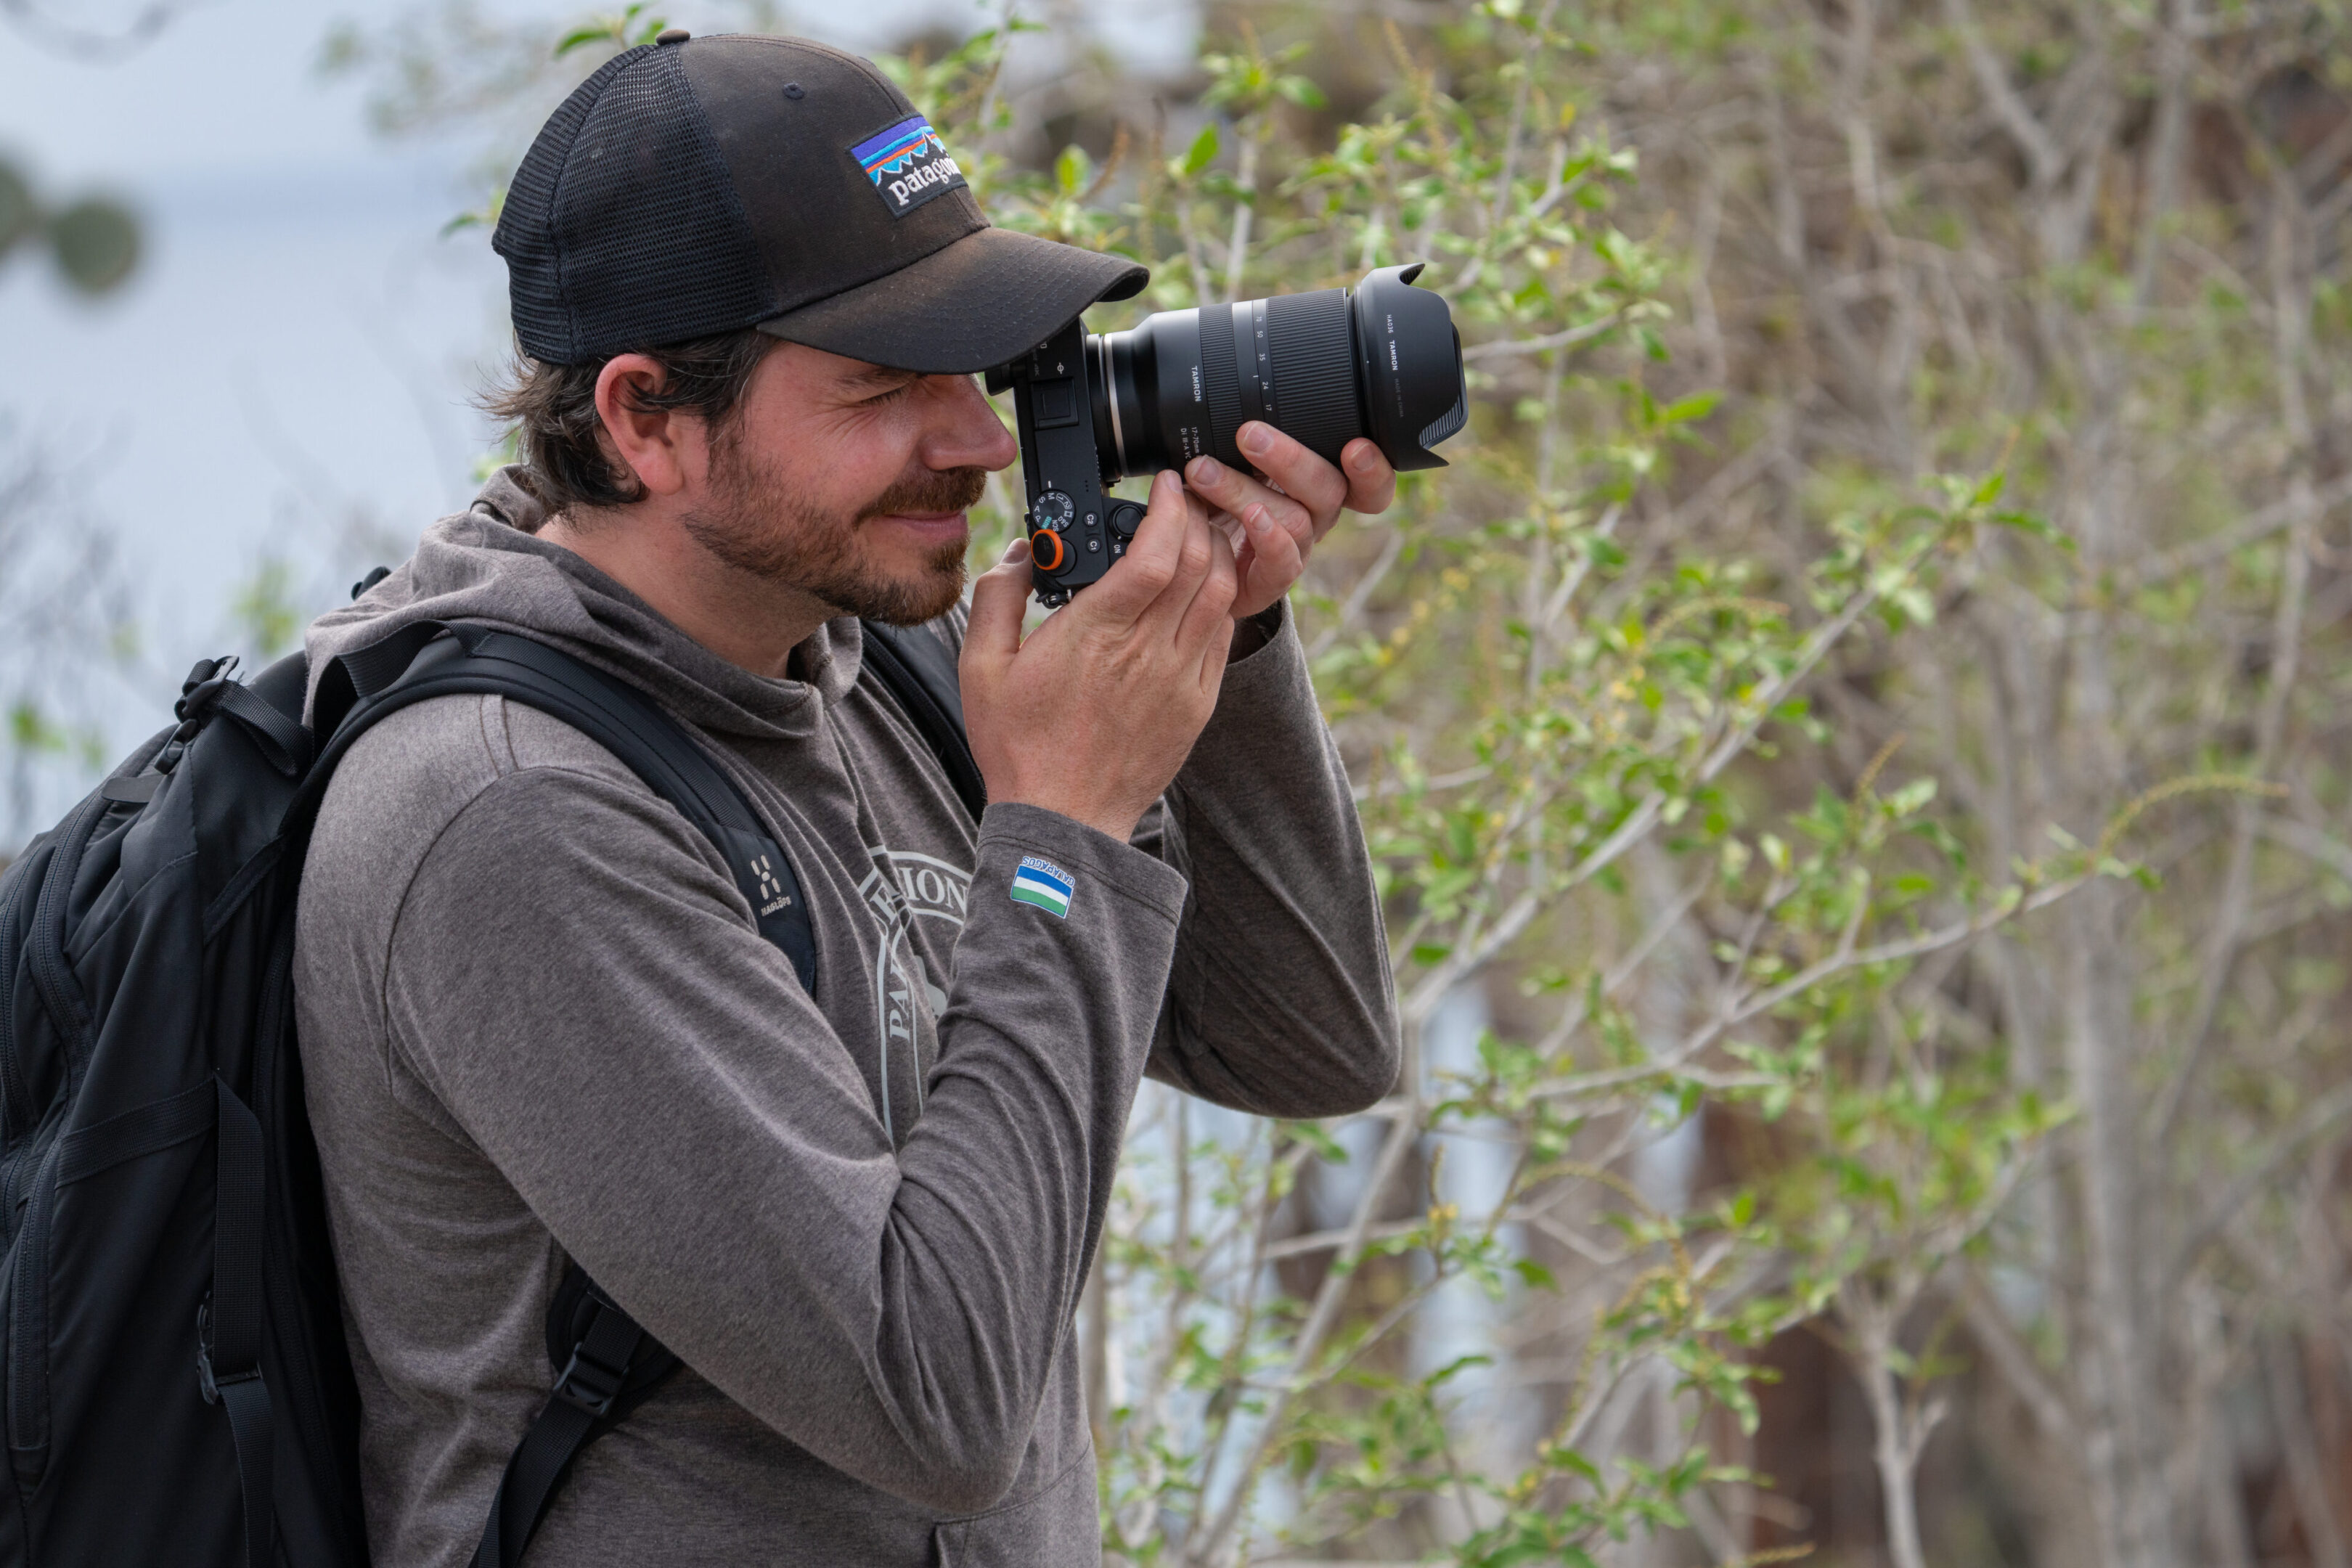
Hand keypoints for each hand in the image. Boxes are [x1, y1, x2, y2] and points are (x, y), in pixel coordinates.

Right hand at [961, 470, 1239, 841]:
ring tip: (1198, 534)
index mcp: (1096, 634)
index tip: (1165, 485)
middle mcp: (1147, 652)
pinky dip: (1221, 600)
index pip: (1157, 552)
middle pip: (1201, 562)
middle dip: (1199, 517)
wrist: (1062, 821)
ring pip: (1222, 594)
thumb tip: (1021, 551)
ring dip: (1218, 553)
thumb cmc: (1019, 747)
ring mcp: (1179, 680)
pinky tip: (1201, 589)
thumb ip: (998, 597)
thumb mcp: (981, 666)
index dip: (1170, 507)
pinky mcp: (1198, 704)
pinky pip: (1225, 636)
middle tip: (1185, 500)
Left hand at [1180, 424, 1397, 618]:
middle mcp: (1315, 517)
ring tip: (1205, 472)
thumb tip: (1230, 399)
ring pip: (1297, 520)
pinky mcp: (1270, 582)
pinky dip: (1267, 537)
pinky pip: (1283, 563)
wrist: (1196, 559)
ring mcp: (1296, 550)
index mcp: (1317, 485)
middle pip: (1330, 489)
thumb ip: (1247, 439)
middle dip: (1291, 459)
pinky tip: (1247, 517)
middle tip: (1249, 434)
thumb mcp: (1234, 459)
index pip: (1367, 482)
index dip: (1373, 469)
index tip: (1356, 447)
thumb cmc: (1217, 498)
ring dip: (1246, 490)